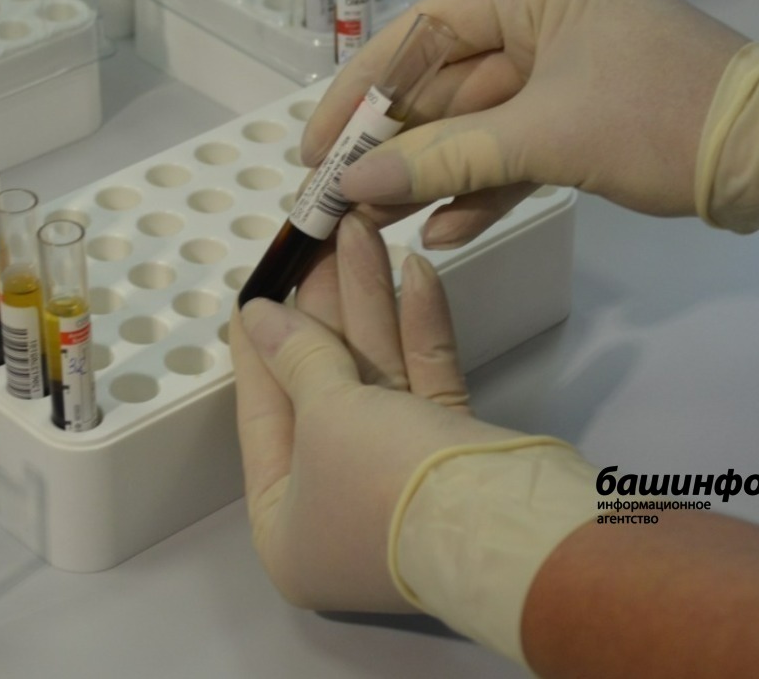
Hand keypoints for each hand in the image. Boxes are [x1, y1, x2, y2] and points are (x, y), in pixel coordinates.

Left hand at [230, 214, 521, 611]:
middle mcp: (337, 508)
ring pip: (375, 378)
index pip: (261, 420)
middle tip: (316, 243)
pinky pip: (423, 383)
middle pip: (320, 393)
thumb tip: (260, 316)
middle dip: (323, 312)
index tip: (254, 291)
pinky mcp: (451, 456)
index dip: (258, 351)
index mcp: (285, 527)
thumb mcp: (325, 416)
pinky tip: (414, 269)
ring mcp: (398, 481)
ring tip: (361, 232)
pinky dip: (419, 329)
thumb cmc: (384, 482)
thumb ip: (296, 356)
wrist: (504, 525)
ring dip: (371, 303)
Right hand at [301, 0, 748, 248]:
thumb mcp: (548, 139)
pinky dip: (482, 189)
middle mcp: (547, 19)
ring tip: (374, 224)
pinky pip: (515, 150)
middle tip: (336, 197)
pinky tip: (440, 231)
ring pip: (476, 125)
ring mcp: (566, 72)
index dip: (362, 90)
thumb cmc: (665, 121)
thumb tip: (356, 185)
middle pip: (445, 84)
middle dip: (394, 147)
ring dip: (431, 176)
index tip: (316, 144)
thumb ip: (447, 159)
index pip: (423, 32)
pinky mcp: (584, 119)